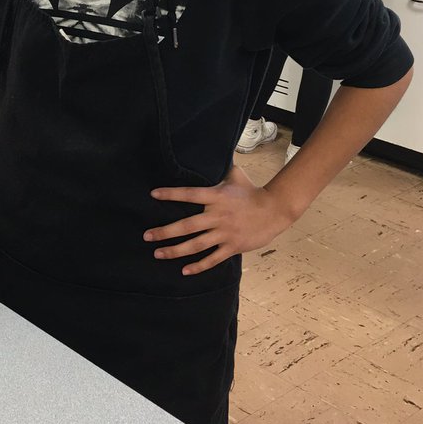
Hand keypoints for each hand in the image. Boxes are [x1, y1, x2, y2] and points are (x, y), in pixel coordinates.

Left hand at [143, 164, 293, 274]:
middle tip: (147, 236)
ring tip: (158, 254)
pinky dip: (199, 266)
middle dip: (165, 232)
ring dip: (175, 251)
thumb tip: (210, 152)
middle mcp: (218, 216)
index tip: (153, 195)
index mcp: (216, 196)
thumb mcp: (235, 175)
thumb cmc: (252, 191)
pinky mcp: (233, 246)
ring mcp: (225, 233)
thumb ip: (220, 167)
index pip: (189, 194)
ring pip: (195, 245)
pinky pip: (213, 259)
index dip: (171, 194)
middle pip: (187, 226)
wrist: (275, 210)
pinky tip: (184, 271)